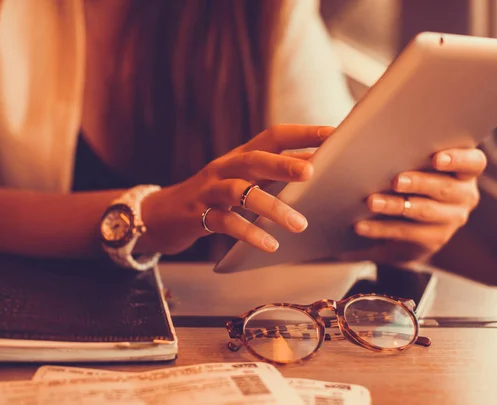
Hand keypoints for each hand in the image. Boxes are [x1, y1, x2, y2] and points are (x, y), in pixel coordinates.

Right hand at [138, 125, 333, 254]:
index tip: (334, 133)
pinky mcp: (198, 215)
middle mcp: (226, 167)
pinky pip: (225, 223)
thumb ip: (274, 174)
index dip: (302, 133)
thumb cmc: (214, 196)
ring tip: (299, 223)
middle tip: (312, 172)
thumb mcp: (243, 180)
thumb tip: (318, 169)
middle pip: (255, 159)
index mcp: (242, 156)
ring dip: (271, 206)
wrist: (162, 215)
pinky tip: (270, 244)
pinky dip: (248, 233)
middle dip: (284, 163)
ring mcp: (210, 190)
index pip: (274, 136)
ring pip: (240, 192)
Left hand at [341, 148, 486, 263]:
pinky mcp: (433, 241)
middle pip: (446, 188)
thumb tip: (335, 129)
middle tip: (396, 180)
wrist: (404, 226)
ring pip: (425, 212)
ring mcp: (451, 220)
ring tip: (371, 201)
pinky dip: (381, 228)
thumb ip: (390, 143)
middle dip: (419, 183)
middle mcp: (464, 195)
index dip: (458, 159)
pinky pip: (407, 234)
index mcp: (463, 170)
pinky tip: (361, 225)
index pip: (473, 162)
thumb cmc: (404, 179)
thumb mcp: (402, 160)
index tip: (436, 158)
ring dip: (396, 206)